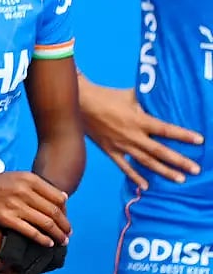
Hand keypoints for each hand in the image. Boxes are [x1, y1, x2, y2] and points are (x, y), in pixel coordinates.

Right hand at [0, 172, 70, 248]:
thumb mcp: (14, 177)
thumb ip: (36, 185)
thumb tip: (63, 197)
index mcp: (27, 178)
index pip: (58, 197)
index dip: (65, 210)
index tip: (65, 218)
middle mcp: (23, 190)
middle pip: (54, 211)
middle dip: (64, 225)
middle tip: (67, 233)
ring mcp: (14, 204)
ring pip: (45, 223)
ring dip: (57, 234)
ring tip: (62, 240)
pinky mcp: (5, 218)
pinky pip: (31, 231)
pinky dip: (42, 239)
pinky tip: (48, 243)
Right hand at [79, 80, 202, 188]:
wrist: (80, 103)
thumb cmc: (106, 96)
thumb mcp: (129, 95)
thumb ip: (146, 101)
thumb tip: (161, 98)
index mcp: (138, 120)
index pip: (166, 129)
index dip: (183, 135)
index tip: (199, 140)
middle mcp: (132, 135)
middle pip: (159, 151)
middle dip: (179, 160)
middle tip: (196, 170)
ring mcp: (121, 145)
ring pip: (146, 161)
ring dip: (163, 171)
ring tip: (180, 179)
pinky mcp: (110, 150)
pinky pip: (124, 166)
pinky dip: (135, 176)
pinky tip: (147, 185)